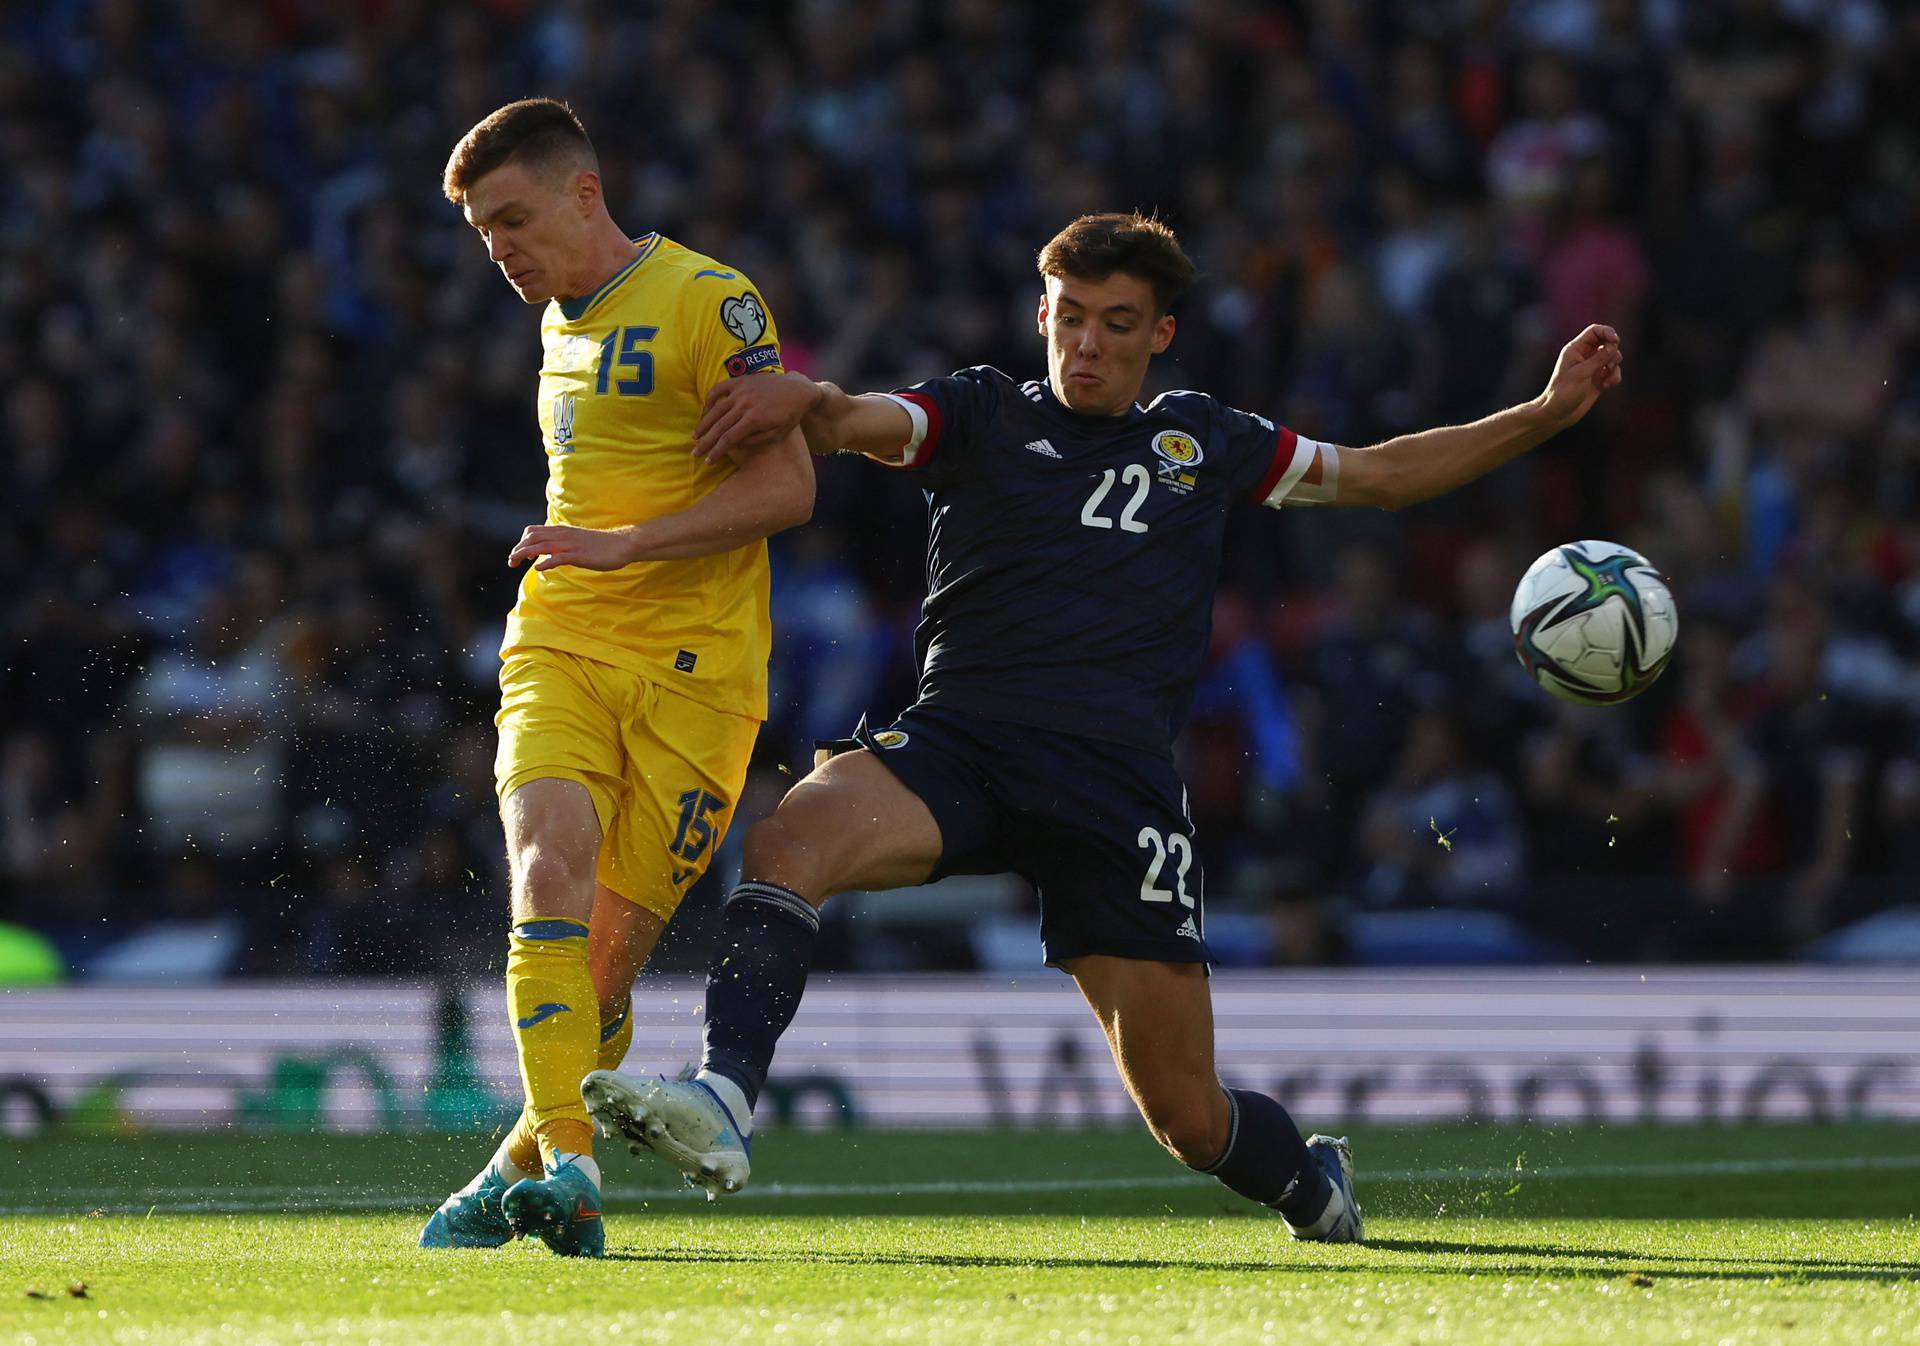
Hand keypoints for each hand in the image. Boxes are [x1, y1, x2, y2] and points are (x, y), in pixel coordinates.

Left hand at [507, 524, 635, 571]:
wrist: (621, 544)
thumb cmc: (601, 545)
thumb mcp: (577, 541)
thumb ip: (563, 544)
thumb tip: (549, 553)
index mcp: (561, 531)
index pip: (533, 531)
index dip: (522, 542)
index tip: (521, 555)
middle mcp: (562, 535)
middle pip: (531, 537)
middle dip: (517, 549)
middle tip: (511, 562)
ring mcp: (570, 545)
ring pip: (539, 546)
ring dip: (523, 554)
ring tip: (514, 563)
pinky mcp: (578, 555)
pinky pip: (557, 558)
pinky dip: (545, 562)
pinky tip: (538, 569)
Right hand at [693, 372, 820, 462]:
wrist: (797, 389)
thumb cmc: (790, 415)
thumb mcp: (779, 434)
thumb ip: (757, 441)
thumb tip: (736, 445)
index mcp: (755, 419)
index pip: (729, 439)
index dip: (717, 451)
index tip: (708, 461)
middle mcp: (745, 404)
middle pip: (719, 427)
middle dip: (706, 442)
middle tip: (695, 453)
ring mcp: (741, 391)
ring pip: (716, 410)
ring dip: (703, 424)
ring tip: (696, 436)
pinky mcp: (740, 381)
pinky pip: (719, 389)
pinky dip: (709, 399)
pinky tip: (706, 410)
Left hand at [1536, 324, 1623, 428]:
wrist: (1558, 413)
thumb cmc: (1564, 392)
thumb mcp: (1581, 373)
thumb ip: (1599, 358)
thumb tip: (1613, 345)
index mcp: (1576, 349)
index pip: (1595, 331)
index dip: (1608, 332)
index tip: (1616, 340)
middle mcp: (1585, 356)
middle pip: (1607, 342)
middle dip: (1613, 352)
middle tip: (1609, 364)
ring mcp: (1592, 367)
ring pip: (1613, 358)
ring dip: (1614, 366)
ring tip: (1605, 378)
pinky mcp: (1598, 379)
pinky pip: (1614, 372)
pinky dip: (1614, 377)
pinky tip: (1606, 386)